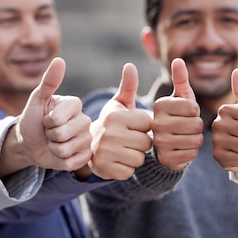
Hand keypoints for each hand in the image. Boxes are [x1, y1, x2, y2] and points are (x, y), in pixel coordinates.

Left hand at [13, 57, 92, 173]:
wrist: (31, 142)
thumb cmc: (33, 119)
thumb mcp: (37, 100)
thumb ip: (49, 81)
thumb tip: (60, 60)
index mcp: (76, 104)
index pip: (58, 118)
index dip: (47, 121)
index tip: (46, 118)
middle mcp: (85, 120)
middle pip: (63, 135)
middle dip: (49, 136)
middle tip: (49, 132)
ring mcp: (87, 139)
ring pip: (66, 150)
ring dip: (53, 149)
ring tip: (53, 142)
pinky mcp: (85, 156)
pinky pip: (71, 163)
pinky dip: (60, 161)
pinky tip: (59, 154)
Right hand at [88, 63, 152, 179]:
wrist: (89, 148)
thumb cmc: (111, 124)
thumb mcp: (119, 105)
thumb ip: (128, 86)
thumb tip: (130, 65)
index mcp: (116, 116)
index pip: (148, 123)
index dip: (143, 127)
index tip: (132, 127)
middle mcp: (110, 133)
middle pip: (146, 143)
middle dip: (141, 143)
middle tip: (128, 141)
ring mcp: (106, 152)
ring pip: (139, 158)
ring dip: (135, 157)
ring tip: (123, 150)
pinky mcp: (104, 169)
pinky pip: (129, 172)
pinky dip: (126, 169)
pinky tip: (117, 162)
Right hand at [152, 58, 202, 169]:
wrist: (160, 146)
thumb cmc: (173, 117)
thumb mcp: (177, 98)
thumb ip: (180, 80)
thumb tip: (178, 60)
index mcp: (159, 105)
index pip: (193, 107)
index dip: (195, 111)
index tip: (186, 113)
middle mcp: (156, 123)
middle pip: (196, 124)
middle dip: (197, 126)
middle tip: (186, 127)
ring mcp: (159, 143)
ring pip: (196, 140)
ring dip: (195, 139)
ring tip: (184, 137)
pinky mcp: (165, 159)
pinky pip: (192, 154)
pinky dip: (191, 152)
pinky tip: (182, 149)